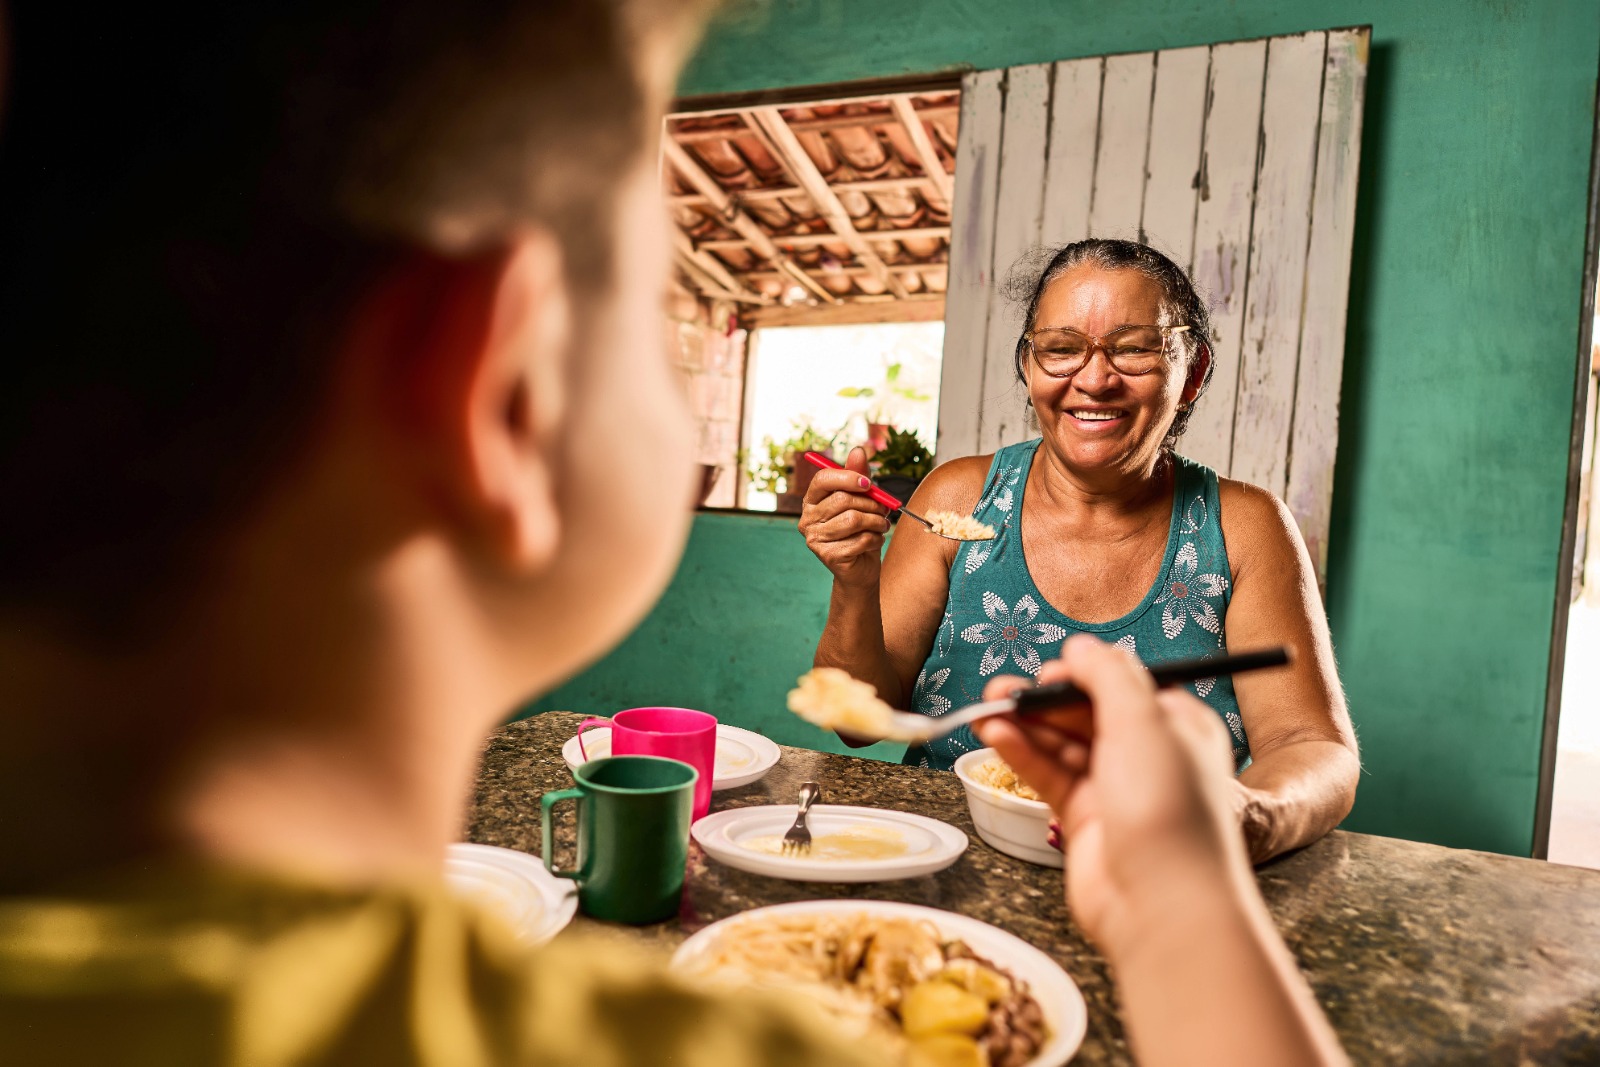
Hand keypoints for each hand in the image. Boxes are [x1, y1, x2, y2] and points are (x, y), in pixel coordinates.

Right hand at [798, 446, 891, 590]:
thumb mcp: (862, 500)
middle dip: (870, 503)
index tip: (869, 483)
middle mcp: (807, 519)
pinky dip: (875, 539)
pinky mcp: (828, 556)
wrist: (859, 569)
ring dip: (876, 522)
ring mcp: (815, 539)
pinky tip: (874, 542)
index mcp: (812, 500)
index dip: (848, 477)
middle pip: (842, 499)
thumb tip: (858, 450)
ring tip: (881, 526)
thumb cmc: (860, 531)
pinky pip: (860, 539)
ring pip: (854, 519)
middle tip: (884, 509)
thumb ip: (858, 476)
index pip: (823, 479)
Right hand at [973, 635, 1250, 956]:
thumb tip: (1080, 646)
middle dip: (1045, 699)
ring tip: (986, 710)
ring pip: (1061, 744)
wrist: (1163, 905)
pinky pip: (1048, 775)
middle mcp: (1147, 755)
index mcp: (1176, 726)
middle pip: (1086, 713)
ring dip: (1025, 725)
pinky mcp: (1085, 819)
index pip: (1124, 685)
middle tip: (1003, 689)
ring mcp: (1114, 789)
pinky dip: (1022, 754)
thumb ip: (1108, 676)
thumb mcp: (1142, 721)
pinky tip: (995, 736)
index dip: (1084, 675)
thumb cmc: (1168, 811)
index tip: (1051, 671)